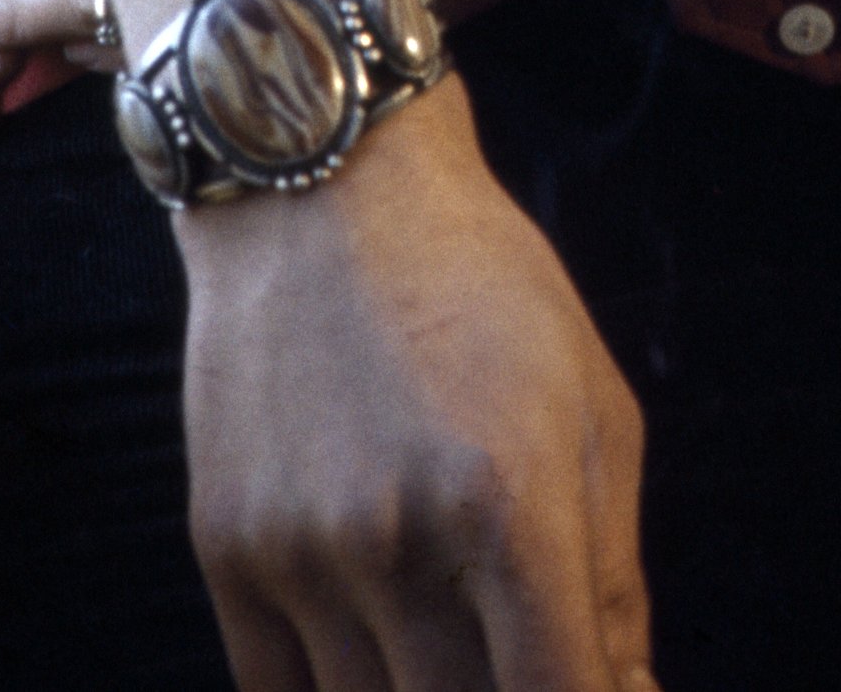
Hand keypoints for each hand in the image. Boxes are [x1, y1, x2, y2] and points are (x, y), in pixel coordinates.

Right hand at [181, 87, 655, 690]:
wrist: (323, 195)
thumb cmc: (486, 291)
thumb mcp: (591, 404)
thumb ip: (612, 570)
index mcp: (511, 495)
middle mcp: (399, 537)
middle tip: (526, 658)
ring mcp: (302, 555)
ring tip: (458, 645)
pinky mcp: (227, 556)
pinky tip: (382, 662)